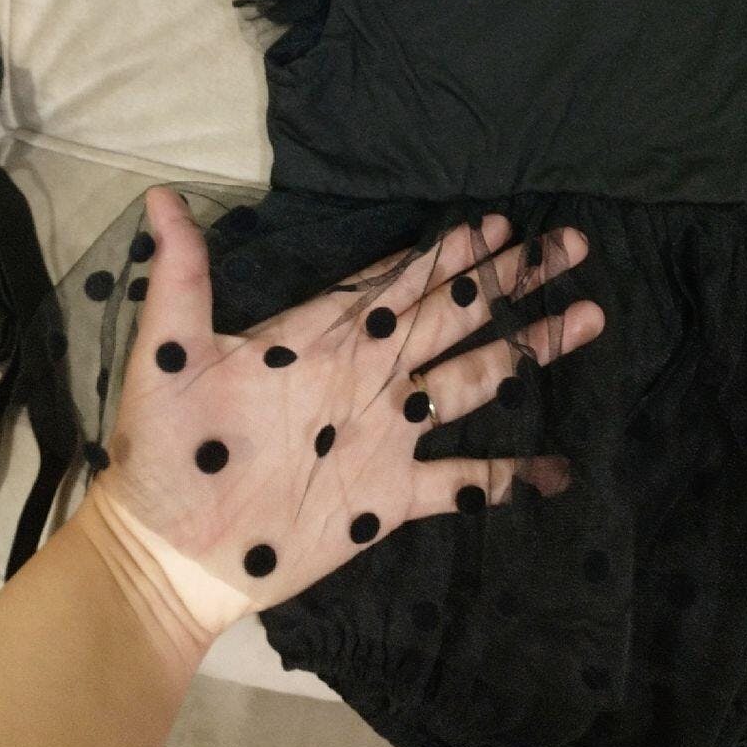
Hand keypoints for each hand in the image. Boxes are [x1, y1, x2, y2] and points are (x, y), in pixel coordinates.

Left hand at [80, 186, 604, 638]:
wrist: (170, 550)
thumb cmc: (166, 449)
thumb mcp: (170, 355)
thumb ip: (180, 278)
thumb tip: (159, 197)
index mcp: (325, 337)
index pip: (400, 280)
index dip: (449, 251)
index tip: (497, 220)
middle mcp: (369, 376)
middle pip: (454, 315)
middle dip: (511, 278)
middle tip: (569, 243)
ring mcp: (387, 434)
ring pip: (474, 380)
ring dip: (530, 350)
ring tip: (588, 316)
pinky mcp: (391, 495)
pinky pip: (464, 483)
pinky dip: (510, 477)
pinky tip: (559, 467)